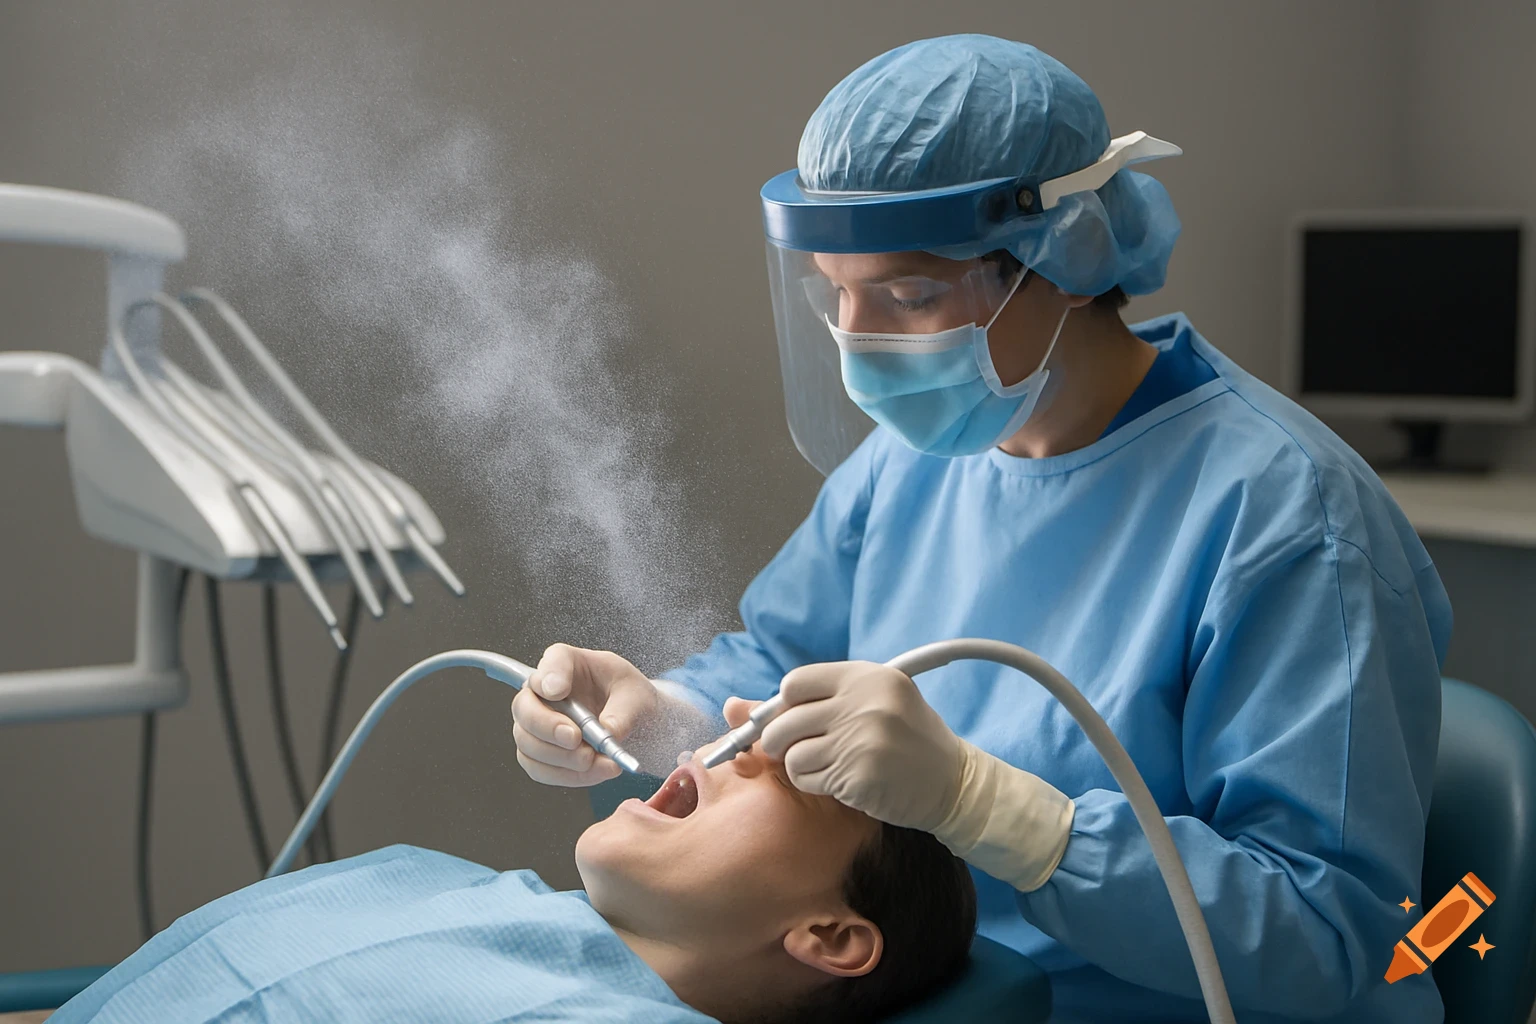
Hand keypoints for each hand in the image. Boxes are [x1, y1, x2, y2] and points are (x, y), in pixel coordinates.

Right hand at [512, 644, 657, 786]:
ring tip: (596, 761)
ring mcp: (536, 724)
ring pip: (528, 744)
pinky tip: (593, 772)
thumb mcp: (636, 696)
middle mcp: (542, 692)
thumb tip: (608, 734)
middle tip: (575, 739)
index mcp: (567, 663)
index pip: (550, 662)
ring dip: (562, 758)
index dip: (549, 677)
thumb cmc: (629, 698)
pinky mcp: (539, 754)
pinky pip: (540, 769)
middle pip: (524, 707)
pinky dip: (567, 775)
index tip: (558, 691)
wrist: (633, 723)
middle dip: (548, 727)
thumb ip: (622, 713)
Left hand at [758, 660, 1074, 891]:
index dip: (785, 704)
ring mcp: (858, 741)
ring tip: (825, 766)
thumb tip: (747, 707)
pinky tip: (839, 781)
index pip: (795, 683)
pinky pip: (807, 780)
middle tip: (791, 749)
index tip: (791, 718)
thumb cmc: (910, 739)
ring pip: (791, 755)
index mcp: (866, 677)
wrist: (953, 782)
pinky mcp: (855, 777)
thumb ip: (827, 697)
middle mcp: (861, 704)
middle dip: (777, 740)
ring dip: (799, 765)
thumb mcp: (879, 700)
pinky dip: (814, 784)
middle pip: (784, 721)